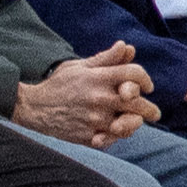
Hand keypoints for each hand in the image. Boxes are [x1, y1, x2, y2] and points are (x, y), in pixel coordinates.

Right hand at [15, 44, 156, 141]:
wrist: (31, 108)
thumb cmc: (59, 85)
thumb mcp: (80, 67)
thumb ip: (106, 59)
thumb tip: (128, 47)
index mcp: (98, 78)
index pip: (135, 74)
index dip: (145, 80)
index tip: (147, 87)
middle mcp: (99, 98)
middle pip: (138, 103)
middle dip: (150, 109)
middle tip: (154, 114)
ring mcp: (94, 119)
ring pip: (129, 124)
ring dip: (135, 124)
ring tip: (136, 122)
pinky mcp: (88, 136)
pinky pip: (112, 140)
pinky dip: (116, 137)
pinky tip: (115, 133)